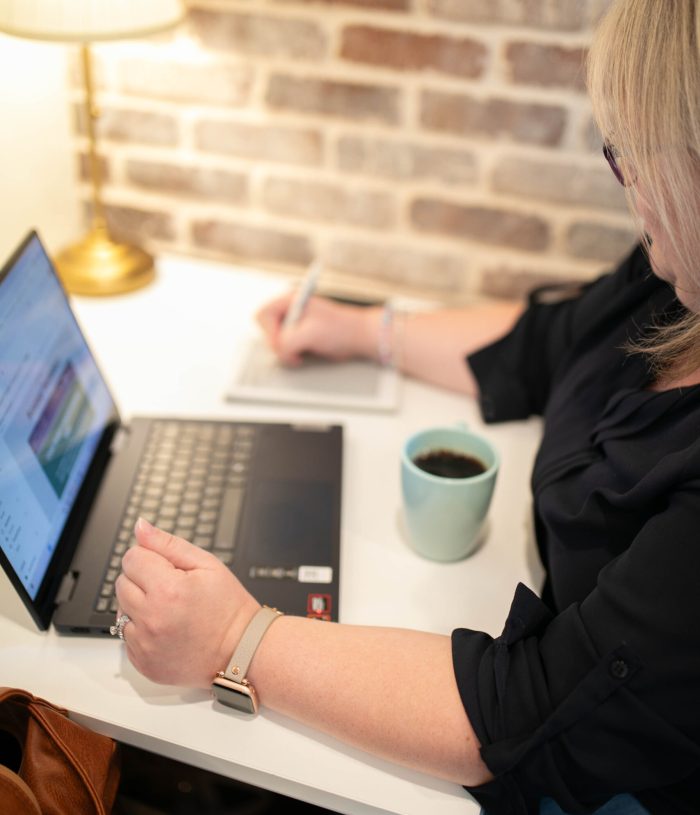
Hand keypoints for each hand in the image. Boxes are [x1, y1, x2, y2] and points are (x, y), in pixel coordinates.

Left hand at [115, 518, 259, 687]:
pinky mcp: (142, 663)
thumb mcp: (207, 564)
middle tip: (172, 589)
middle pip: (122, 582)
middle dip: (143, 580)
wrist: (241, 651)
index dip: (151, 558)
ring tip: (170, 610)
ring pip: (121, 609)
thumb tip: (140, 527)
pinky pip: (126, 636)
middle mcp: (151, 619)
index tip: (169, 568)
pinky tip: (166, 629)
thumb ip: (168, 544)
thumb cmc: (229, 607)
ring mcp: (145, 645)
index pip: (132, 558)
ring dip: (139, 605)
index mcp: (167, 590)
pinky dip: (142, 630)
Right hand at [255, 294, 379, 365]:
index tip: (282, 341)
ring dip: (287, 351)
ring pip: (275, 342)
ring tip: (304, 350)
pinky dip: (292, 355)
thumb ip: (288, 342)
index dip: (269, 331)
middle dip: (279, 344)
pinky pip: (285, 350)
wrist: (359, 338)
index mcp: (291, 301)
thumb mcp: (310, 334)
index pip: (263, 315)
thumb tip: (280, 352)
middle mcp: (290, 311)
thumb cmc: (341, 329)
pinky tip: (306, 354)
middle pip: (267, 331)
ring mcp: (294, 326)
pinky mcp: (300, 338)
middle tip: (296, 349)